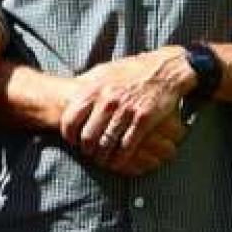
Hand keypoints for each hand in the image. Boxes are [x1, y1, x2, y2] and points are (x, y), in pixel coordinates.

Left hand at [60, 47, 194, 166]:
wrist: (163, 69)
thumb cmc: (129, 71)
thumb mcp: (102, 72)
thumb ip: (85, 85)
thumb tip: (68, 95)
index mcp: (92, 89)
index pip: (70, 120)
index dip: (69, 136)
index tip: (73, 142)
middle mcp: (107, 100)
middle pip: (88, 136)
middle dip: (86, 150)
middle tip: (89, 154)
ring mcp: (126, 110)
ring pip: (107, 143)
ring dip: (103, 157)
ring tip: (102, 160)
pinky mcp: (144, 119)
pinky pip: (128, 146)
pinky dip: (121, 158)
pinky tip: (118, 162)